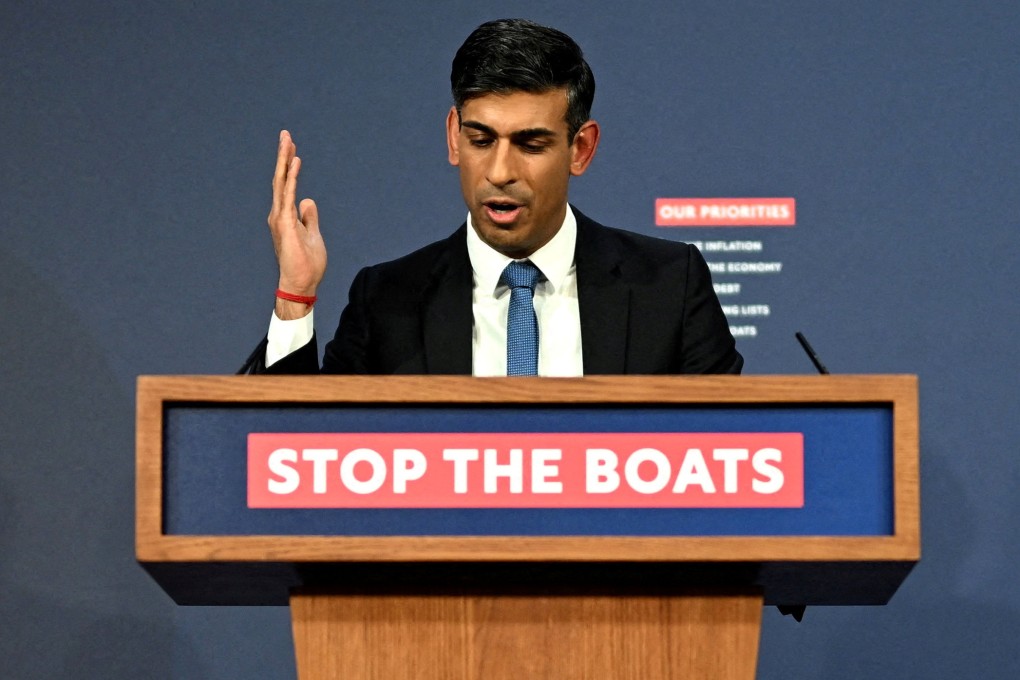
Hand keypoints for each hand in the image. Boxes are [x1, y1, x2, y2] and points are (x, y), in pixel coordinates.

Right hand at [267, 130, 326, 318]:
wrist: (301, 284)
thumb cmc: (307, 264)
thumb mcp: (313, 234)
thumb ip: (309, 217)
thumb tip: (307, 201)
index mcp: (286, 217)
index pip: (287, 186)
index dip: (290, 167)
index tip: (293, 150)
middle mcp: (279, 215)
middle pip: (280, 179)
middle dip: (283, 156)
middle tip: (286, 135)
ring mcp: (280, 219)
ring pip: (281, 183)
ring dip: (284, 161)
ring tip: (287, 141)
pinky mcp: (285, 224)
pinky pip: (288, 196)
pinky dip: (291, 178)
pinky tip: (294, 163)